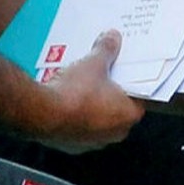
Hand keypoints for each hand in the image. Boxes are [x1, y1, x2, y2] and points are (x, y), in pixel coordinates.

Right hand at [34, 31, 143, 152]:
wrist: (44, 114)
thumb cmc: (75, 94)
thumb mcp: (94, 63)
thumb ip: (106, 50)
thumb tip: (112, 39)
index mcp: (128, 115)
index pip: (139, 97)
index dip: (130, 82)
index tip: (122, 71)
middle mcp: (114, 133)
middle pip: (117, 108)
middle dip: (109, 92)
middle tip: (100, 74)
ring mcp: (92, 142)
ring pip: (96, 119)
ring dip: (90, 104)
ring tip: (78, 84)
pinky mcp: (72, 145)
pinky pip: (77, 126)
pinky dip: (73, 114)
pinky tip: (64, 98)